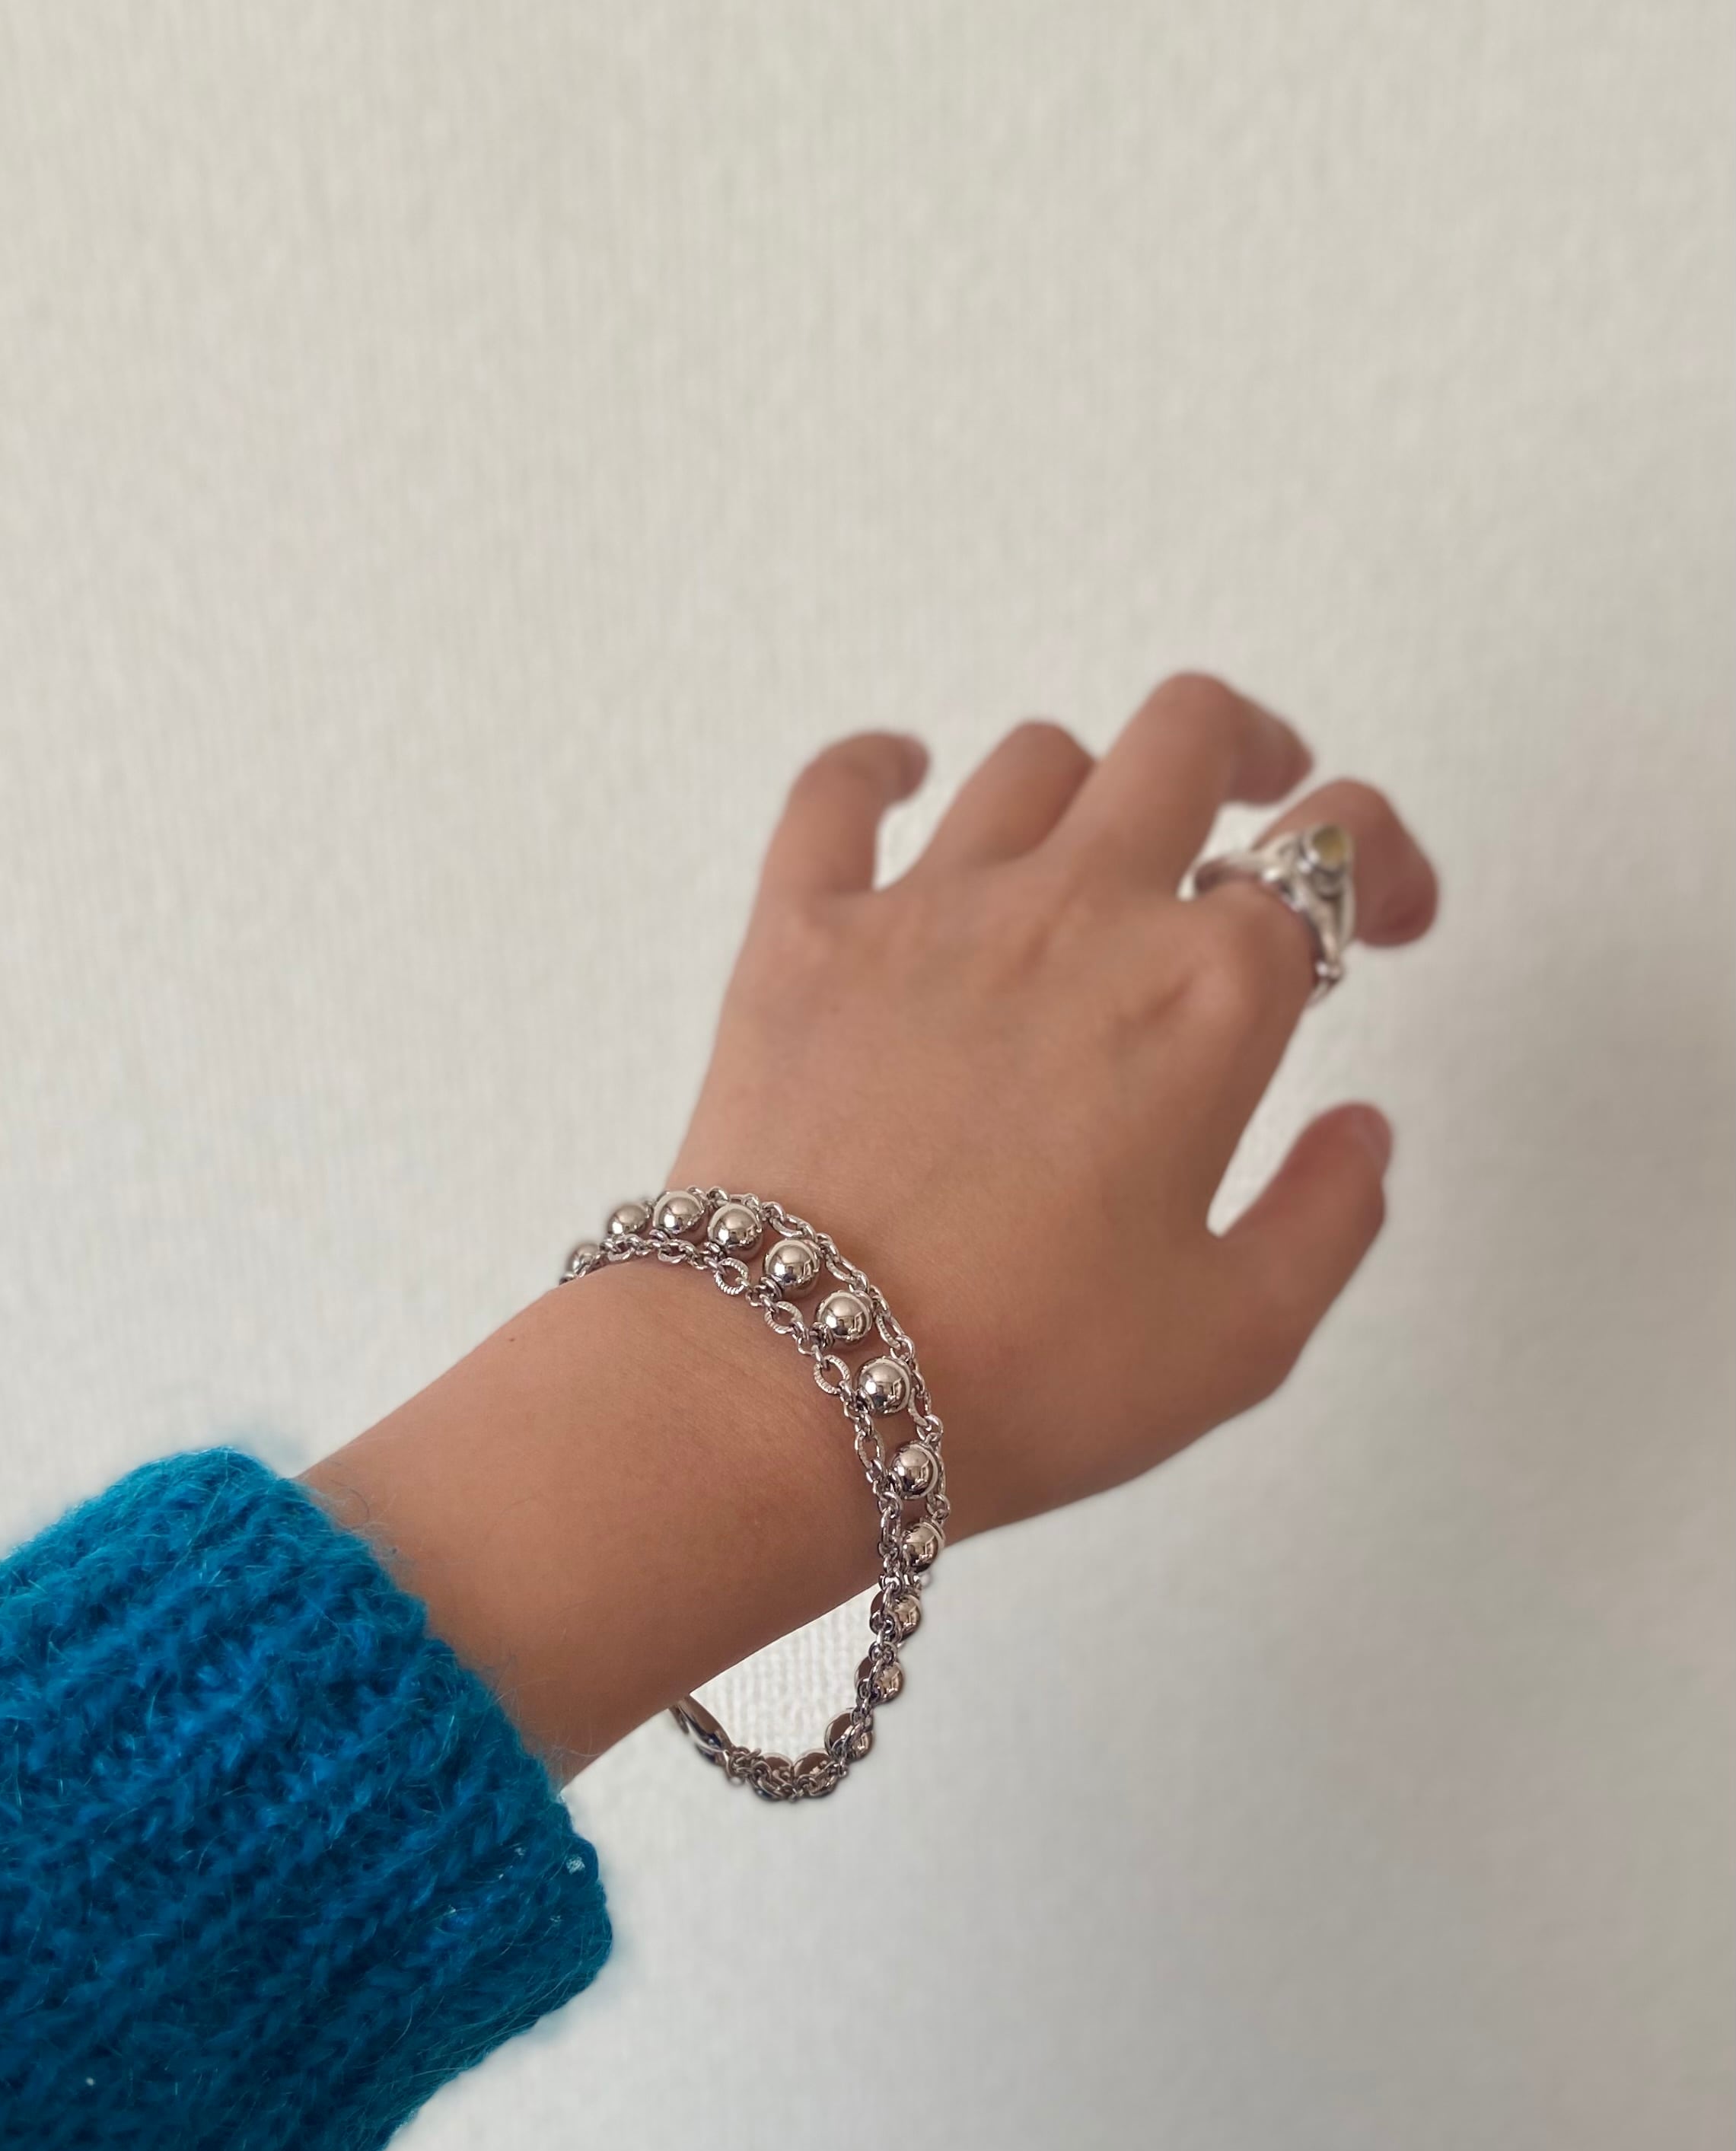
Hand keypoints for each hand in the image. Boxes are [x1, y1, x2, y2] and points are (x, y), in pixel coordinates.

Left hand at [303, 675, 1436, 1775]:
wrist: (795, 1386)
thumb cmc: (1016, 1378)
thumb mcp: (1237, 1339)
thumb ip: (1330, 1218)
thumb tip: (1360, 1134)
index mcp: (1206, 999)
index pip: (1333, 856)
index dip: (1381, 868)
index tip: (1382, 916)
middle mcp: (1078, 915)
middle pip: (1189, 737)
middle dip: (1252, 753)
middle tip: (1262, 809)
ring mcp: (931, 910)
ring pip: (1036, 759)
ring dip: (1093, 784)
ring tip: (1100, 846)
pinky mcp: (803, 933)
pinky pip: (838, 788)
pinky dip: (878, 766)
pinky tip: (903, 778)